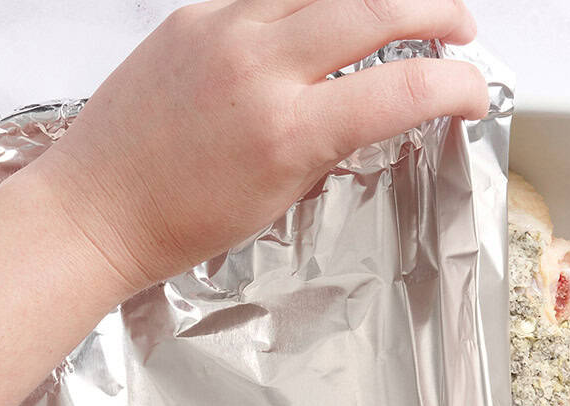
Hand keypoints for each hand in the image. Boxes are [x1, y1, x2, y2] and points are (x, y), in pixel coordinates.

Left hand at [32, 0, 488, 295]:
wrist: (95, 208)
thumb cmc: (177, 220)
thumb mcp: (278, 199)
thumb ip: (330, 143)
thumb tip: (374, 108)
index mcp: (287, 130)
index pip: (404, 89)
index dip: (459, 87)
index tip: (475, 93)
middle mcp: (258, 65)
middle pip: (377, 7)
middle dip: (437, 11)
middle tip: (461, 29)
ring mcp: (222, 29)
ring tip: (403, 10)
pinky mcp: (193, 14)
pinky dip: (311, 3)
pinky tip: (325, 19)